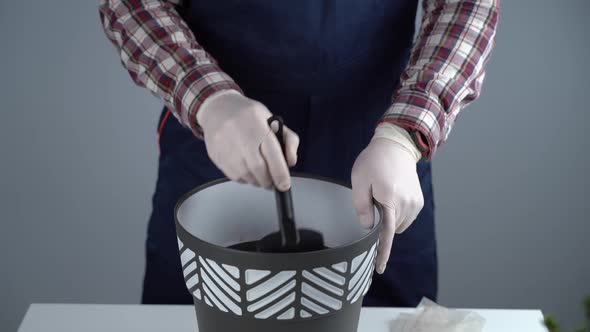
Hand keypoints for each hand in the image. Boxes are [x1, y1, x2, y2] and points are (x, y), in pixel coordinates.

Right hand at [198, 92, 298, 190]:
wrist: (217, 109)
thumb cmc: (248, 115)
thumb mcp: (273, 120)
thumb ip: (289, 140)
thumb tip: (291, 162)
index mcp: (258, 124)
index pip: (272, 154)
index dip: (280, 174)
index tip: (285, 185)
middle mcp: (240, 136)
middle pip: (258, 169)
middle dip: (269, 180)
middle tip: (273, 182)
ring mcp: (226, 148)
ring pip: (246, 176)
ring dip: (257, 180)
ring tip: (260, 172)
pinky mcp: (217, 157)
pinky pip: (235, 177)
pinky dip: (245, 178)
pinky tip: (247, 168)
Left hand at [351, 137, 423, 273]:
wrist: (396, 146)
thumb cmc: (374, 161)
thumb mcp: (359, 181)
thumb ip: (362, 206)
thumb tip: (367, 227)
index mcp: (390, 199)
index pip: (386, 233)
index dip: (382, 252)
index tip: (379, 268)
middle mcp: (407, 204)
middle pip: (390, 229)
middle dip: (380, 222)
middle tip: (373, 199)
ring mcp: (415, 203)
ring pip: (398, 225)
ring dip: (389, 219)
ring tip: (382, 196)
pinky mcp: (419, 201)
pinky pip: (405, 218)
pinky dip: (396, 214)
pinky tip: (390, 198)